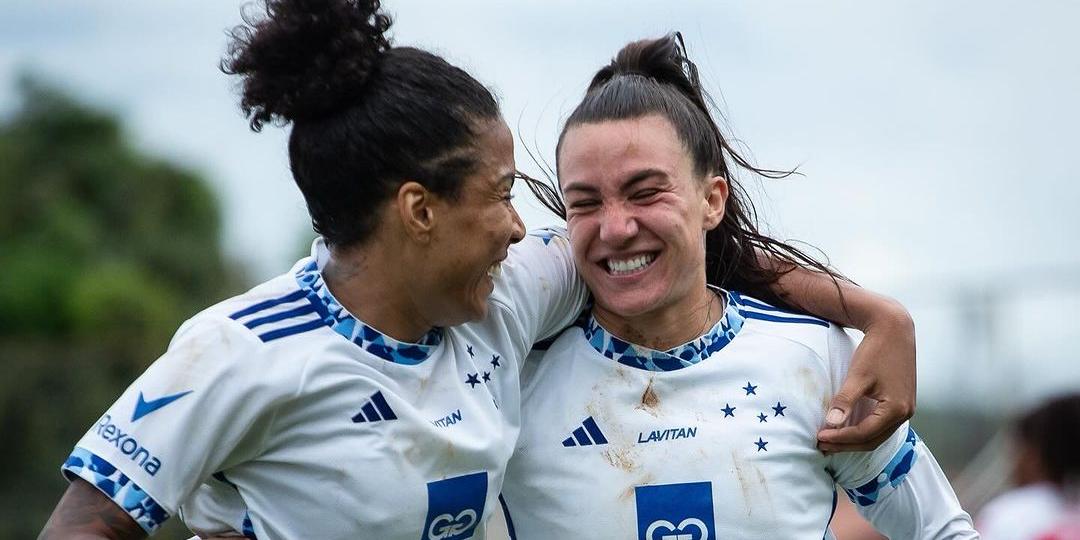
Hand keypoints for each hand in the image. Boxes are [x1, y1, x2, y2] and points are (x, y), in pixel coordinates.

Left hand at [817, 305, 915, 451]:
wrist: (894, 330)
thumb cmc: (876, 351)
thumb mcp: (857, 376)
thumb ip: (845, 401)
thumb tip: (830, 423)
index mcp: (896, 409)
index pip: (864, 434)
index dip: (840, 438)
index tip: (819, 437)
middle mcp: (905, 413)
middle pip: (872, 439)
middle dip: (845, 444)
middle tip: (821, 445)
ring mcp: (905, 409)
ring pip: (877, 435)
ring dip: (853, 439)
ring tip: (830, 440)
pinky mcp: (901, 403)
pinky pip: (881, 425)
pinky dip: (863, 430)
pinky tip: (846, 428)